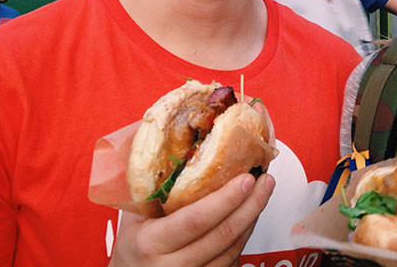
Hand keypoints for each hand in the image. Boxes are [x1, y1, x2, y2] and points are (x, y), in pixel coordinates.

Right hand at [109, 172, 274, 266]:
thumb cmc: (131, 246)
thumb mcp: (133, 218)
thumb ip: (150, 188)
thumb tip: (169, 143)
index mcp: (152, 242)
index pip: (196, 220)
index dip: (225, 200)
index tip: (246, 178)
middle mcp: (172, 265)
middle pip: (222, 235)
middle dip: (250, 205)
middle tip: (266, 180)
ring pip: (231, 250)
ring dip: (251, 220)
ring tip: (262, 193)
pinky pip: (230, 262)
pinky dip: (243, 239)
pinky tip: (249, 218)